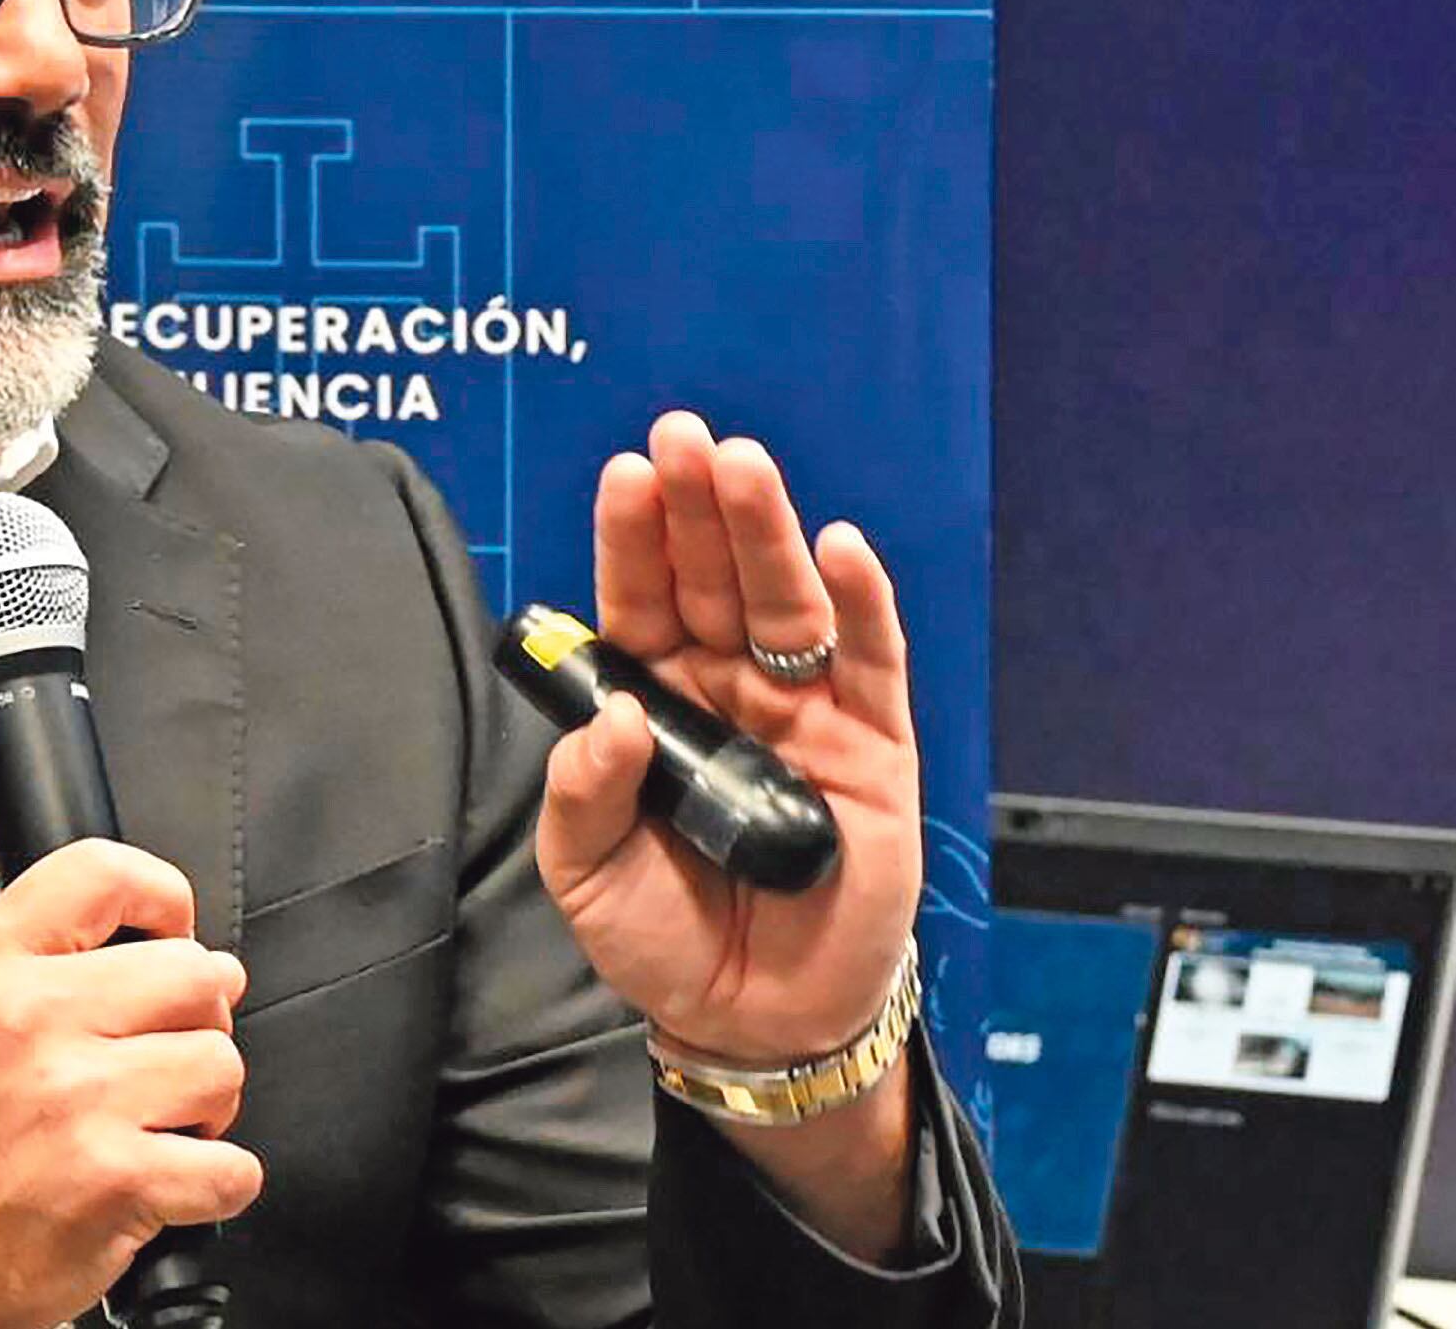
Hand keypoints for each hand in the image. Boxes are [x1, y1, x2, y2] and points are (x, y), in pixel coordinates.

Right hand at [0, 839, 262, 1328]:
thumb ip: (41, 955)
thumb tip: (164, 939)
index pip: (102, 874)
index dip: (162, 896)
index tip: (173, 930)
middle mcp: (32, 1023)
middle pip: (195, 973)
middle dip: (199, 1020)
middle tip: (166, 1054)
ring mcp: (78, 1101)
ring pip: (221, 1066)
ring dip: (207, 1106)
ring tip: (157, 1123)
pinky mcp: (116, 1180)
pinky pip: (231, 1166)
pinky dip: (217, 1184)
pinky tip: (169, 1182)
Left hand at [536, 411, 923, 1070]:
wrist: (754, 1017)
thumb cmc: (663, 937)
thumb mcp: (587, 875)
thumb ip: (582, 795)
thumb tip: (613, 716)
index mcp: (652, 699)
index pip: (639, 601)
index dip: (634, 539)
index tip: (626, 475)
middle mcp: (727, 686)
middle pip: (713, 580)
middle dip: (699, 508)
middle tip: (684, 437)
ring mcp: (803, 710)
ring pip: (785, 603)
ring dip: (767, 532)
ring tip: (744, 468)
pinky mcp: (872, 747)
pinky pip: (870, 662)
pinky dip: (861, 603)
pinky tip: (842, 548)